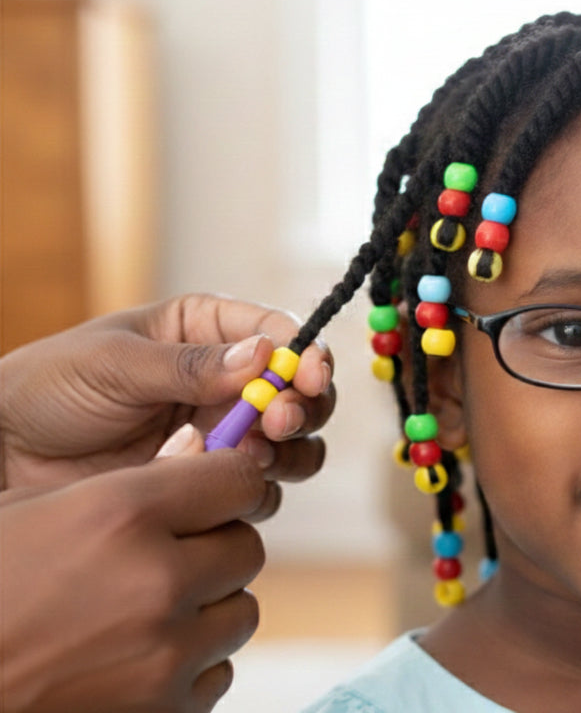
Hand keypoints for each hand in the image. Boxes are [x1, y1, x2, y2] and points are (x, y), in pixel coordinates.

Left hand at [0, 294, 333, 493]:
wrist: (3, 455)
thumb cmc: (49, 388)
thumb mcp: (115, 363)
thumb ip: (190, 365)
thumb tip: (264, 354)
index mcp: (206, 331)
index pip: (280, 334)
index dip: (306, 356)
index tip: (309, 377)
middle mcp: (227, 382)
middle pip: (302, 393)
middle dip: (303, 407)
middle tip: (278, 421)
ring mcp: (222, 434)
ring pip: (294, 445)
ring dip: (288, 451)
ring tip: (253, 453)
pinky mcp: (209, 483)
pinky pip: (257, 489)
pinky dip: (252, 488)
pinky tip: (218, 482)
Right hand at [0, 426, 265, 712]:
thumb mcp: (31, 510)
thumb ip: (129, 483)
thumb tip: (199, 447)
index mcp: (121, 516)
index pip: (238, 480)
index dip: (227, 484)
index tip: (212, 494)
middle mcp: (155, 582)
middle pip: (247, 549)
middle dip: (215, 548)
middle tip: (168, 556)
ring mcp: (164, 654)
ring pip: (240, 612)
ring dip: (206, 608)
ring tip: (142, 610)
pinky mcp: (164, 711)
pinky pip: (216, 672)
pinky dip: (189, 665)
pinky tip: (132, 656)